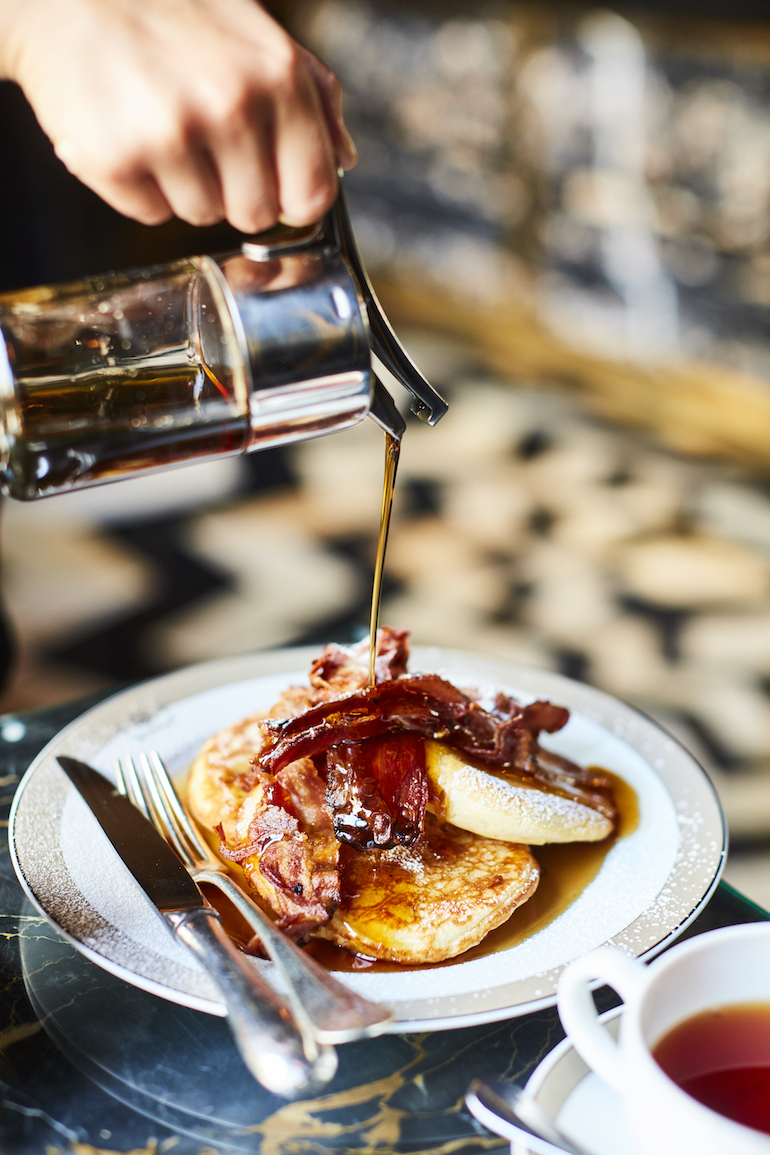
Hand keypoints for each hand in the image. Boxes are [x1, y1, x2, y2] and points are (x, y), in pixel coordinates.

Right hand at [0, 0, 356, 231]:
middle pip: (255, 215)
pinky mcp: (116, 159)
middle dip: (230, 188)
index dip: (290, 197)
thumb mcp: (257, 34)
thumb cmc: (169, 11)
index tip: (270, 183)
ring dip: (181, 185)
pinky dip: (137, 186)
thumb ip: (314, 97)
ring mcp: (171, 134)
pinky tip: (127, 134)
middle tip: (199, 139)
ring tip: (158, 125)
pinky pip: (149, 214)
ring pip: (201, 217)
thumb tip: (344, 159)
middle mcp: (231, 106)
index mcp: (278, 77)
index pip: (312, 194)